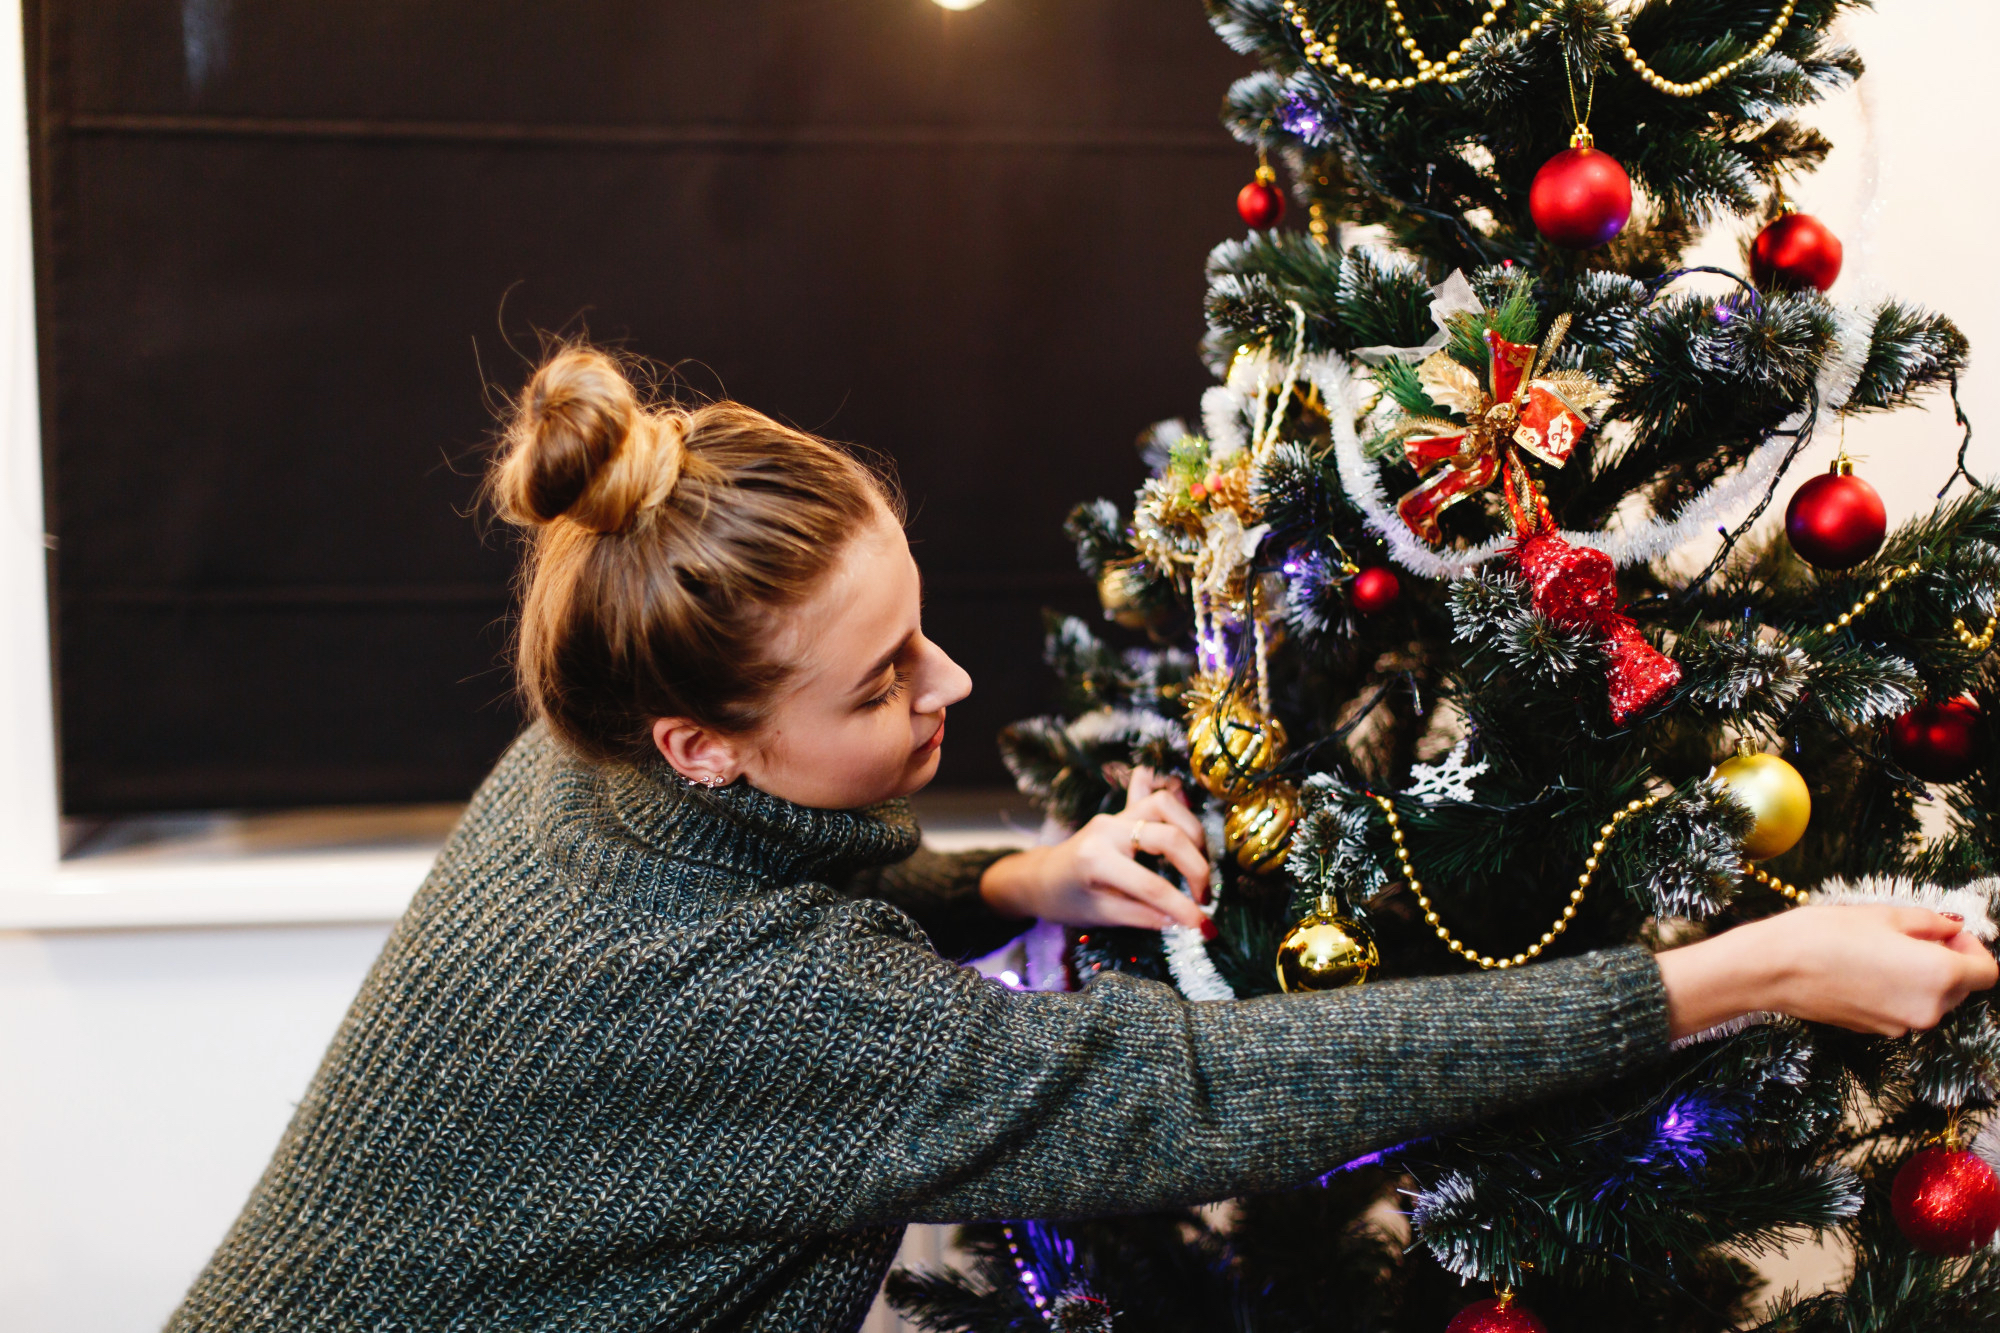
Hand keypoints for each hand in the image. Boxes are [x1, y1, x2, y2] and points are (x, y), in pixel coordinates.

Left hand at [979, 767, 1212, 932]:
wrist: (1039, 877)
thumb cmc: (1063, 900)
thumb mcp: (1099, 916)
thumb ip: (1141, 916)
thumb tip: (1183, 921)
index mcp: (1095, 859)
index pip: (1151, 885)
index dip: (1182, 908)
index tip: (1204, 929)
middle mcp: (1107, 829)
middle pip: (1168, 836)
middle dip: (1196, 869)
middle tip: (1204, 900)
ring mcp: (1114, 816)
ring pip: (1166, 805)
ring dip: (1192, 835)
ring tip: (1199, 868)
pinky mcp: (1122, 813)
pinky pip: (1157, 802)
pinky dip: (1179, 814)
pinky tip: (1191, 838)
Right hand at [1656, 904, 1998, 1039]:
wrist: (1771, 969)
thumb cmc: (1824, 935)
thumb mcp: (1883, 914)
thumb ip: (1930, 923)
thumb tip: (1952, 928)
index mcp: (1939, 976)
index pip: (1987, 972)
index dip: (1974, 949)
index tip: (1948, 933)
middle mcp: (1929, 1009)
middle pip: (1961, 987)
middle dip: (1947, 961)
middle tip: (1912, 934)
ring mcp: (1902, 1025)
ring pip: (1931, 999)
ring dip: (1919, 976)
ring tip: (1880, 949)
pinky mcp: (1876, 1030)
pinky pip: (1903, 1008)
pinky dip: (1895, 990)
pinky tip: (1862, 968)